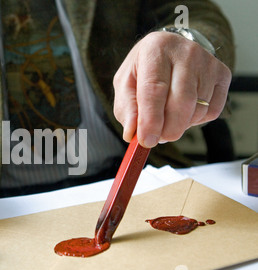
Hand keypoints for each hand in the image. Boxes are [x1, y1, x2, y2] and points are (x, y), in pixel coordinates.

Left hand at [113, 31, 231, 147]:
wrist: (170, 51)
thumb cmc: (144, 70)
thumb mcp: (125, 84)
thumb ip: (126, 109)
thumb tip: (132, 134)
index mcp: (156, 49)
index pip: (154, 89)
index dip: (151, 120)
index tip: (146, 141)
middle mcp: (186, 52)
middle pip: (181, 102)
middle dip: (167, 129)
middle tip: (156, 138)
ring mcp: (208, 62)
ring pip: (198, 110)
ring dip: (180, 125)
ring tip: (166, 119)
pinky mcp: (222, 75)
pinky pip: (212, 111)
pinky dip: (195, 121)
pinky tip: (183, 111)